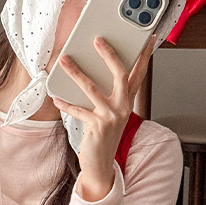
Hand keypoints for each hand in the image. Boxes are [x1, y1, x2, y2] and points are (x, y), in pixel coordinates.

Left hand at [52, 33, 131, 201]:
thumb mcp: (111, 113)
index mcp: (128, 101)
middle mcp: (122, 107)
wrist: (101, 166)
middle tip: (98, 40)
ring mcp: (111, 116)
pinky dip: (66, 104)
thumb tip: (91, 69)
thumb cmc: (104, 136)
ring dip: (76, 73)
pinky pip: (78, 110)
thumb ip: (107, 92)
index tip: (149, 38)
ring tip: (64, 61)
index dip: (145, 55)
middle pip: (120, 74)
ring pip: (92, 88)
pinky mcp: (97, 126)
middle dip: (109, 54)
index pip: (139, 74)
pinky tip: (57, 98)